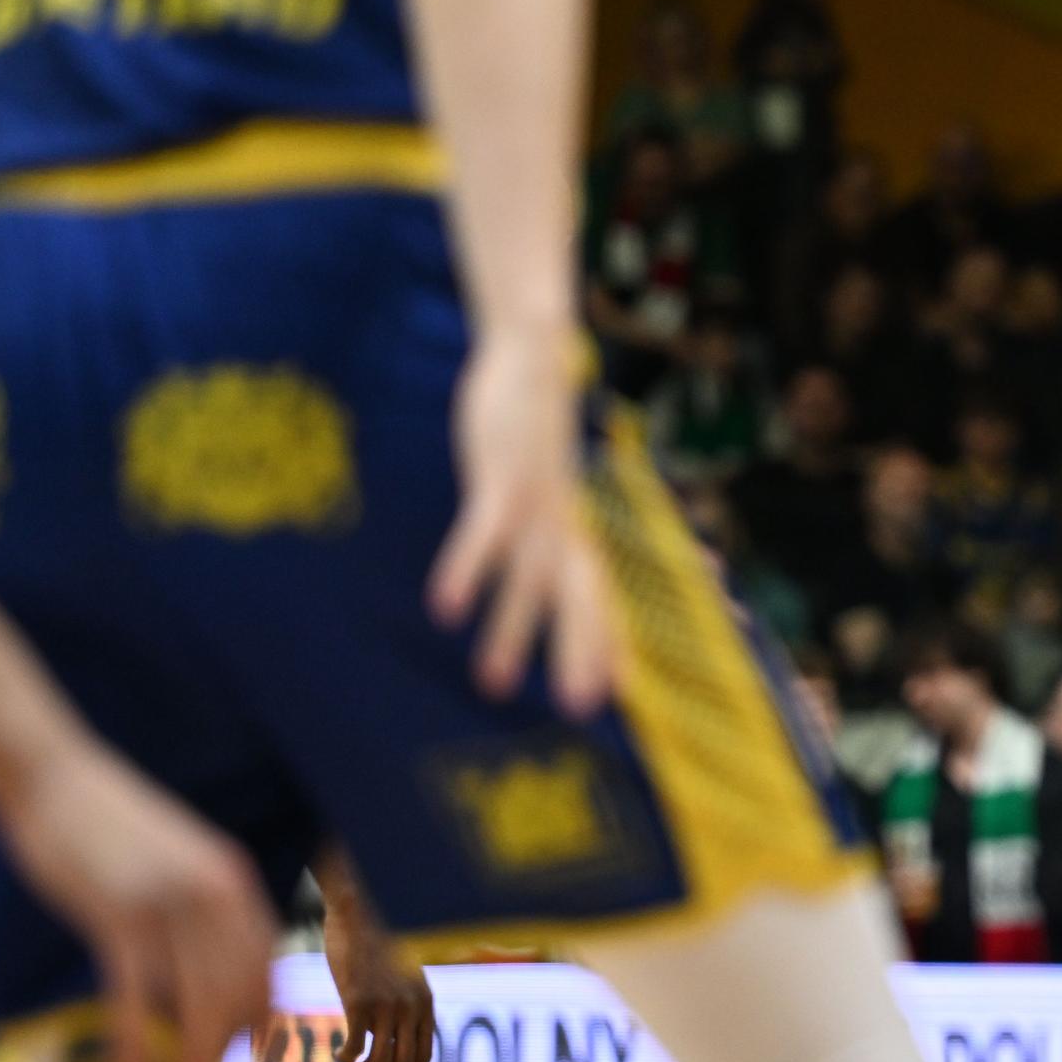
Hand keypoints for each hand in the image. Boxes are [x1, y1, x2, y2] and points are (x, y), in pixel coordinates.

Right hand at [0, 740, 276, 1061]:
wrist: (57, 780)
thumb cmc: (112, 826)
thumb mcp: (177, 861)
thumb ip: (199, 910)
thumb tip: (207, 968)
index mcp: (233, 882)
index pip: (265, 963)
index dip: (261, 1014)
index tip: (249, 1051)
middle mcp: (213, 895)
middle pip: (240, 990)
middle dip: (230, 1045)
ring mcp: (167, 906)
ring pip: (198, 1000)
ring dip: (192, 1055)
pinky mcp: (116, 916)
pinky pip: (133, 994)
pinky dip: (134, 1038)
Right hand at [318, 850, 435, 1061]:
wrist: (355, 917)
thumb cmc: (373, 949)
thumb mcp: (399, 978)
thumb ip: (403, 1007)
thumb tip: (391, 1044)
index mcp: (425, 1002)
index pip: (424, 1055)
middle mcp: (411, 1006)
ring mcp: (386, 1004)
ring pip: (379, 1061)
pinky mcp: (359, 1001)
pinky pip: (355, 1046)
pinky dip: (346, 1058)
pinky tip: (338, 1055)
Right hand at [430, 324, 616, 714]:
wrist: (534, 353)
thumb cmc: (535, 424)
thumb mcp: (547, 476)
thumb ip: (547, 514)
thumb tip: (557, 544)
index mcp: (573, 522)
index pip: (599, 591)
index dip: (609, 638)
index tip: (616, 691)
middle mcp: (564, 521)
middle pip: (579, 596)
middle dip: (581, 651)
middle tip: (580, 709)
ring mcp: (536, 501)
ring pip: (530, 578)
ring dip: (514, 632)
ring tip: (493, 685)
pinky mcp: (501, 478)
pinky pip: (484, 533)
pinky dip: (467, 569)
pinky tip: (445, 607)